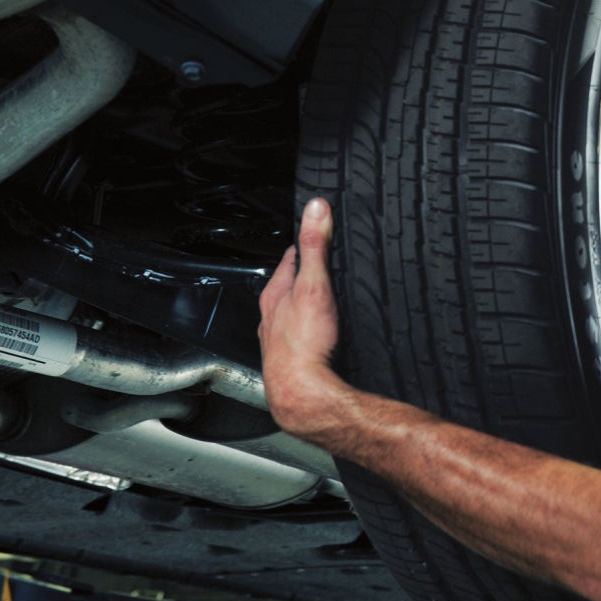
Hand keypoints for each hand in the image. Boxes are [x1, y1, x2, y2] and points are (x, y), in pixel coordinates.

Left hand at [259, 196, 349, 440]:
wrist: (303, 393)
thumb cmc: (304, 345)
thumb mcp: (313, 285)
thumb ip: (316, 245)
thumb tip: (316, 208)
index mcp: (274, 294)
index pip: (289, 257)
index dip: (305, 243)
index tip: (317, 231)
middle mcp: (272, 316)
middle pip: (291, 284)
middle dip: (308, 273)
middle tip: (326, 261)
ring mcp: (281, 338)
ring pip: (294, 311)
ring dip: (309, 302)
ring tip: (327, 294)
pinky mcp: (294, 357)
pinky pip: (304, 334)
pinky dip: (314, 327)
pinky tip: (326, 332)